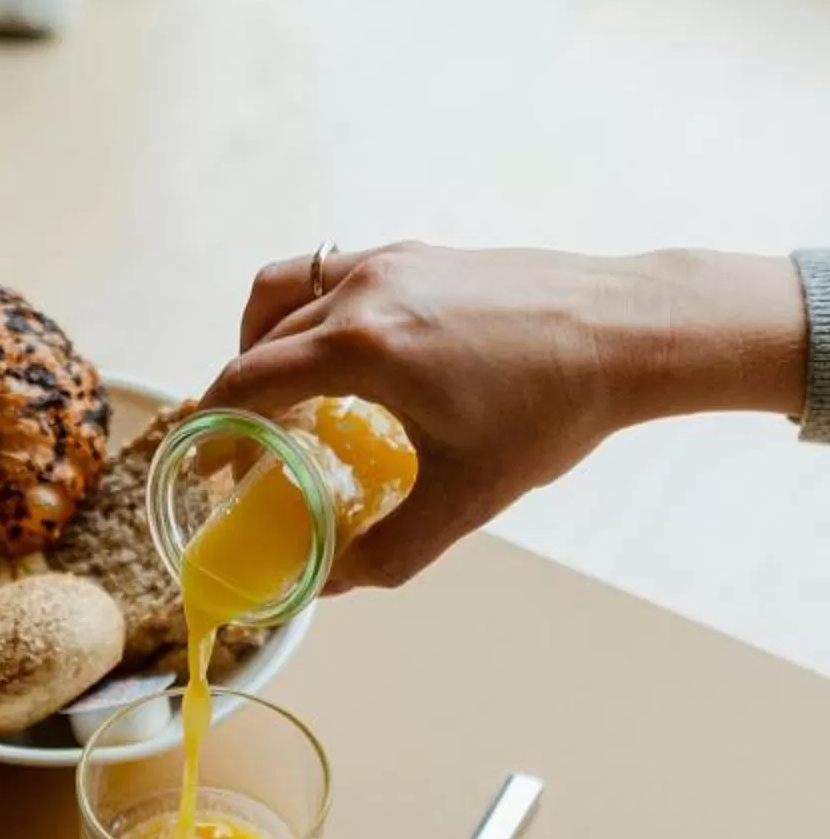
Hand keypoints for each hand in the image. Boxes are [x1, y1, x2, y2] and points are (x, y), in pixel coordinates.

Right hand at [200, 244, 807, 589]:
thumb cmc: (552, 409)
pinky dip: (308, 314)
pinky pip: (329, 275)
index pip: (246, 381)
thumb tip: (329, 586)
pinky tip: (342, 362)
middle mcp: (364, 290)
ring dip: (262, 343)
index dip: (214, 429)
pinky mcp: (419, 252)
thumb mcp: (465, 498)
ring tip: (276, 396)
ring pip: (285, 292)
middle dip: (234, 393)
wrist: (629, 331)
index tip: (210, 467)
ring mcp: (391, 261)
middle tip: (241, 448)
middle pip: (256, 337)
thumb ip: (388, 551)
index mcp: (362, 348)